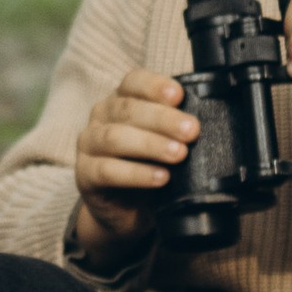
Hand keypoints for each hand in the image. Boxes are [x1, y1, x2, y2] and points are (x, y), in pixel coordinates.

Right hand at [70, 68, 198, 256]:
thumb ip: (178, 128)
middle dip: (163, 119)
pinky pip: (108, 171)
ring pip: (115, 138)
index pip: (133, 82)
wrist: (126, 210)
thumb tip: (206, 122)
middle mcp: (101, 117)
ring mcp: (88, 145)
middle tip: (191, 131)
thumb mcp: (165, 141)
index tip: (179, 95)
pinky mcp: (85, 175)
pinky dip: (137, 174)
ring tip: (179, 154)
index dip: (155, 86)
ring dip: (150, 144)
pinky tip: (160, 178)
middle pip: (128, 110)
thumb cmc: (150, 166)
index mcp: (121, 100)